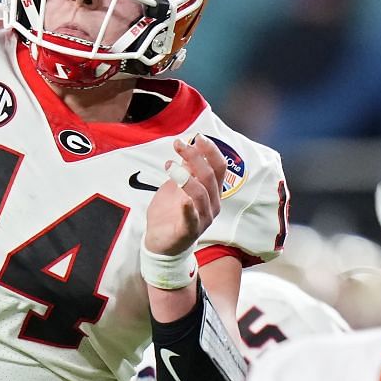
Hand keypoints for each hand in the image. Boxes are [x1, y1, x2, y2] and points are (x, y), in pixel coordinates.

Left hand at [144, 136, 227, 257]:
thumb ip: (186, 169)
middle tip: (178, 145)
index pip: (219, 167)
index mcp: (212, 192)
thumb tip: (191, 146)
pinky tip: (183, 200)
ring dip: (185, 176)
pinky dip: (188, 209)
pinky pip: (191, 219)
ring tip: (169, 165)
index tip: (196, 137)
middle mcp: (212, 204)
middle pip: (210, 176)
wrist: (161, 243)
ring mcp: (203, 219)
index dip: (210, 150)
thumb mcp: (177, 185)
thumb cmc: (171, 213)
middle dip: (195, 157)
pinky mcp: (189, 231)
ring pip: (201, 194)